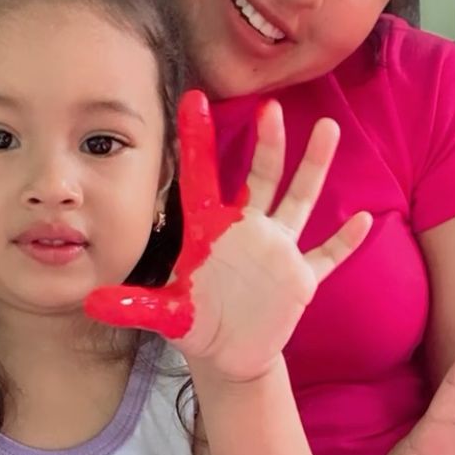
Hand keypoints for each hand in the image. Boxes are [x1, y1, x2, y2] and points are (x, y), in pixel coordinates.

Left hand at [86, 90, 371, 380]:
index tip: (192, 99)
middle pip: (261, 178)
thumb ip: (133, 306)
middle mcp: (247, 230)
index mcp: (211, 230)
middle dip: (268, 146)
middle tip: (271, 109)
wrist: (229, 354)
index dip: (198, 141)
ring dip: (314, 168)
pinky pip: (326, 255)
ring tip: (328, 131)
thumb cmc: (197, 324)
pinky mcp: (300, 278)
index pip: (202, 177)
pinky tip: (363, 220)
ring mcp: (277, 250)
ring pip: (299, 200)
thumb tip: (91, 303)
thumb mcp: (165, 314)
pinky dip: (344, 241)